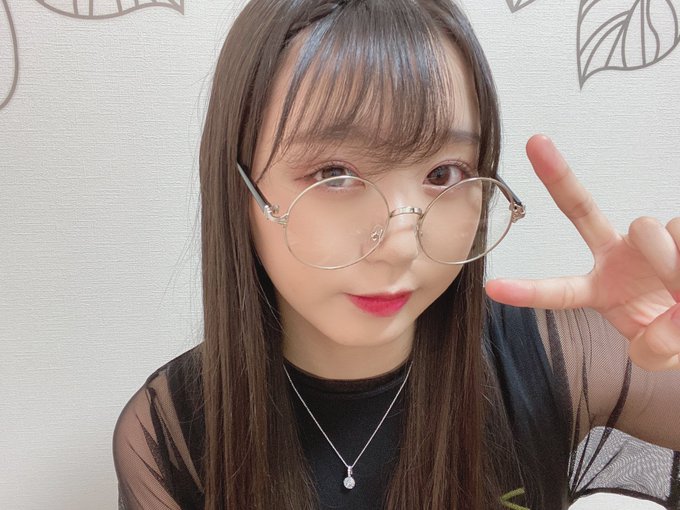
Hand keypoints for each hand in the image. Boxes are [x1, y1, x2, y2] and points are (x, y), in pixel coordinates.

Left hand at [485, 135, 679, 370]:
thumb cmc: (675, 331)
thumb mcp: (660, 351)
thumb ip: (655, 349)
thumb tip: (661, 332)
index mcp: (600, 289)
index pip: (560, 290)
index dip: (528, 291)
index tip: (493, 288)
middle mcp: (616, 255)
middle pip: (581, 210)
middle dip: (556, 177)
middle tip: (542, 155)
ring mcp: (648, 240)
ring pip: (648, 227)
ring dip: (669, 264)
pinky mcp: (678, 231)